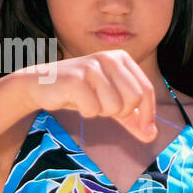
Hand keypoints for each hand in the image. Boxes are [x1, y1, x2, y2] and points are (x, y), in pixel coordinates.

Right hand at [17, 49, 157, 140]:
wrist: (41, 85)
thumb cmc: (81, 92)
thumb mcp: (111, 103)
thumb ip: (133, 118)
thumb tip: (152, 135)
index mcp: (121, 59)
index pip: (146, 90)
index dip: (147, 114)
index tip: (145, 130)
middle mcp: (108, 58)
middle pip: (133, 99)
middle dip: (121, 112)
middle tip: (103, 107)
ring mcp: (91, 67)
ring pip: (114, 107)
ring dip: (100, 111)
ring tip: (87, 100)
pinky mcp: (75, 80)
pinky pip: (93, 110)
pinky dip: (86, 112)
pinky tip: (75, 101)